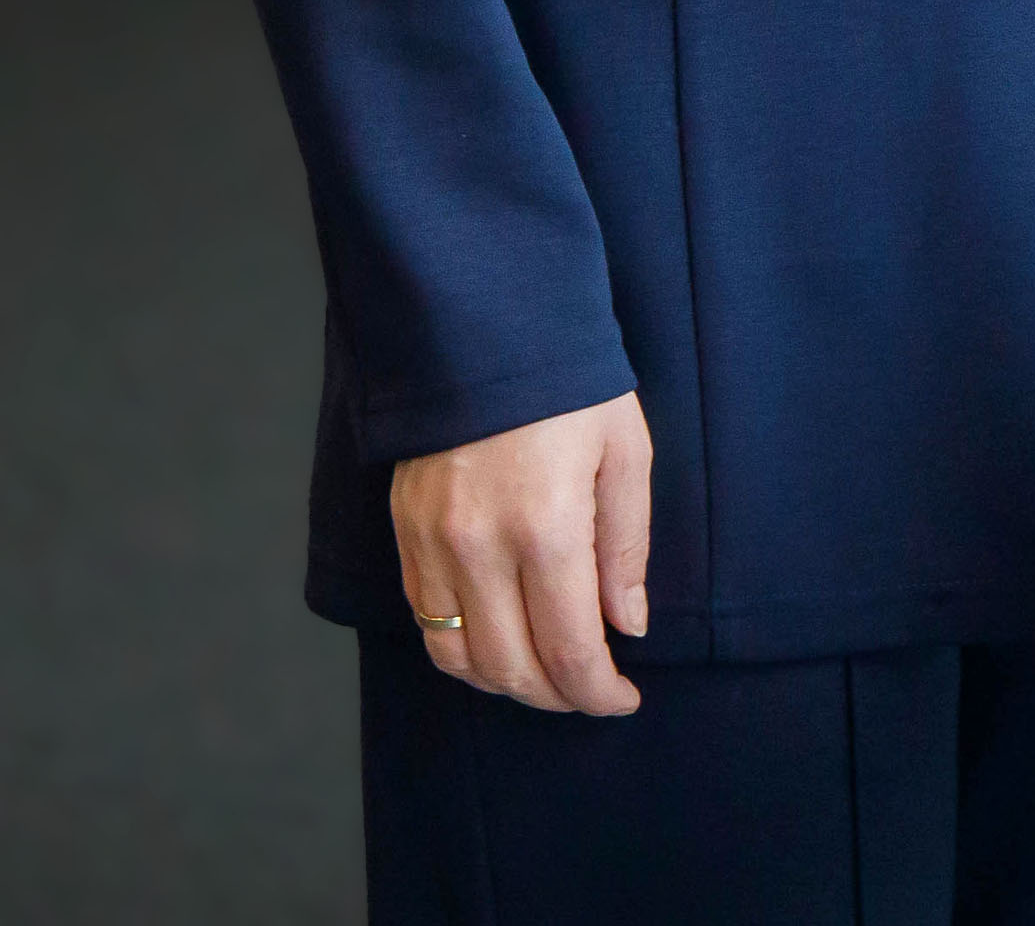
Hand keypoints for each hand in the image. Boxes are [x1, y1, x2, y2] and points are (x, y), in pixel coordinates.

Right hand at [388, 392, 652, 714]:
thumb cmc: (573, 389)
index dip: (598, 691)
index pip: (568, 647)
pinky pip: (425, 622)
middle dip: (557, 697)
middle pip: (510, 667)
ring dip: (506, 683)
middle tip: (593, 694)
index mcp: (545, 529)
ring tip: (550, 678)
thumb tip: (628, 625)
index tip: (623, 701)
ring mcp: (432, 546)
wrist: (485, 334)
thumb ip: (626, 548)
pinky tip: (500, 645)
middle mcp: (479, 549)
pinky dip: (462, 652)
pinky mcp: (406, 536)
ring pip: (458, 658)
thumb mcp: (626, 456)